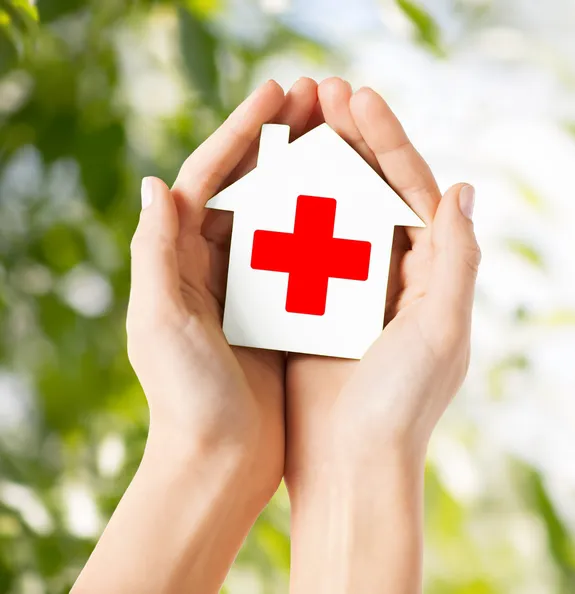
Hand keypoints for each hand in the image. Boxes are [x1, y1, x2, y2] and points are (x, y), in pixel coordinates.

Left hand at [127, 78, 317, 499]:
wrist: (220, 461)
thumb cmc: (187, 399)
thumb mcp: (160, 324)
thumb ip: (154, 254)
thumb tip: (155, 184)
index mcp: (180, 261)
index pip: (208, 178)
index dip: (241, 131)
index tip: (277, 93)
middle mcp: (211, 265)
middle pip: (246, 185)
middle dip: (278, 138)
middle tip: (316, 96)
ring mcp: (248, 285)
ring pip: (279, 213)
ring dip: (306, 171)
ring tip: (338, 133)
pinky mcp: (277, 310)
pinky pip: (303, 253)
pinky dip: (324, 223)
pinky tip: (353, 199)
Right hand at [286, 78, 479, 472]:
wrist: (350, 464)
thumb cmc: (400, 405)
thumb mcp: (442, 329)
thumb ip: (458, 259)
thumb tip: (463, 189)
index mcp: (430, 273)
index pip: (412, 189)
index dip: (387, 140)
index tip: (355, 98)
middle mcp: (393, 274)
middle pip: (371, 191)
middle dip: (349, 139)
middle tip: (318, 92)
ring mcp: (349, 287)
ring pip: (331, 211)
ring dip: (314, 166)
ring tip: (292, 123)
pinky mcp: (312, 306)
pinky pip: (298, 248)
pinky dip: (286, 213)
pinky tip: (266, 183)